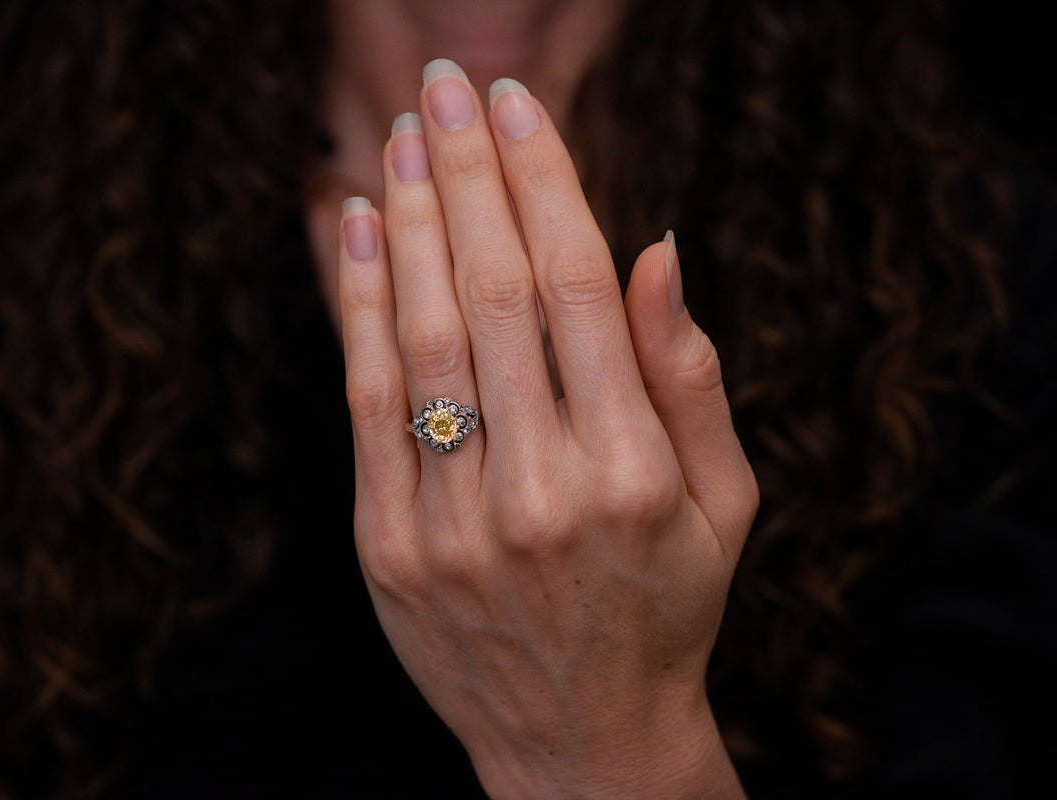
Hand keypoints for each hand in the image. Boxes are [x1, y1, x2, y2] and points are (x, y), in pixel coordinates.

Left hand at [336, 59, 756, 799]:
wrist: (580, 745)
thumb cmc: (665, 609)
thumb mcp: (724, 504)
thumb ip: (689, 376)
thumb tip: (654, 246)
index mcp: (632, 471)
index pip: (575, 288)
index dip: (543, 183)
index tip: (519, 108)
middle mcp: (540, 489)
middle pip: (491, 292)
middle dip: (467, 172)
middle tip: (448, 86)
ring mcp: (453, 522)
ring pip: (420, 335)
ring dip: (409, 220)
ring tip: (401, 136)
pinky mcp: (388, 547)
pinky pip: (366, 402)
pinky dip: (358, 305)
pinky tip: (359, 228)